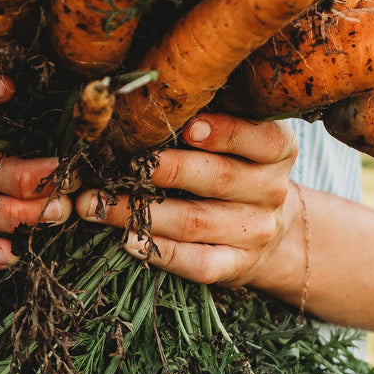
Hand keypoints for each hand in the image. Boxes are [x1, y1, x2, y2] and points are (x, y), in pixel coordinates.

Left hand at [75, 113, 299, 287]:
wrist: (275, 231)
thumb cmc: (240, 168)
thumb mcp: (241, 140)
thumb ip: (207, 120)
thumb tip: (144, 107)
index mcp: (276, 151)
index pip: (259, 139)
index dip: (225, 132)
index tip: (188, 126)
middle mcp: (270, 190)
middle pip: (219, 179)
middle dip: (166, 169)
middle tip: (123, 163)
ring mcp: (255, 232)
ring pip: (196, 221)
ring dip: (141, 212)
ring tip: (97, 204)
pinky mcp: (236, 266)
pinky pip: (198, 263)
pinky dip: (161, 252)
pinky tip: (128, 240)